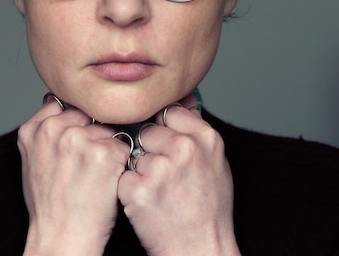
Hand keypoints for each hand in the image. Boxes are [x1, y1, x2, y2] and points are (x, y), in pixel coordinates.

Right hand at [18, 97, 129, 254]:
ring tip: (95, 176)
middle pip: (89, 113)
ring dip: (109, 148)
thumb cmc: (50, 206)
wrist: (61, 238)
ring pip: (108, 129)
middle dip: (94, 132)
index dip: (76, 123)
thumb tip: (63, 108)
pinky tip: (107, 182)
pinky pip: (124, 146)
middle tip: (88, 164)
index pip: (64, 104)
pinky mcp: (104, 152)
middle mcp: (54, 129)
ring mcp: (79, 138)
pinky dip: (121, 163)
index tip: (77, 142)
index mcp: (33, 129)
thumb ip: (45, 132)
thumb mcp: (32, 162)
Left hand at [117, 99, 240, 255]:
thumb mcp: (215, 163)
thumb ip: (197, 130)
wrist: (201, 249)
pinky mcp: (140, 190)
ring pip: (132, 154)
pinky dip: (128, 191)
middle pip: (147, 131)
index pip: (169, 112)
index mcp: (206, 138)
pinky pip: (122, 177)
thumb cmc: (208, 209)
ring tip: (159, 194)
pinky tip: (146, 205)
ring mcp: (161, 169)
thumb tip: (183, 98)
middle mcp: (185, 148)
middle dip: (148, 152)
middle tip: (164, 178)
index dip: (163, 131)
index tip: (166, 148)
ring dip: (138, 172)